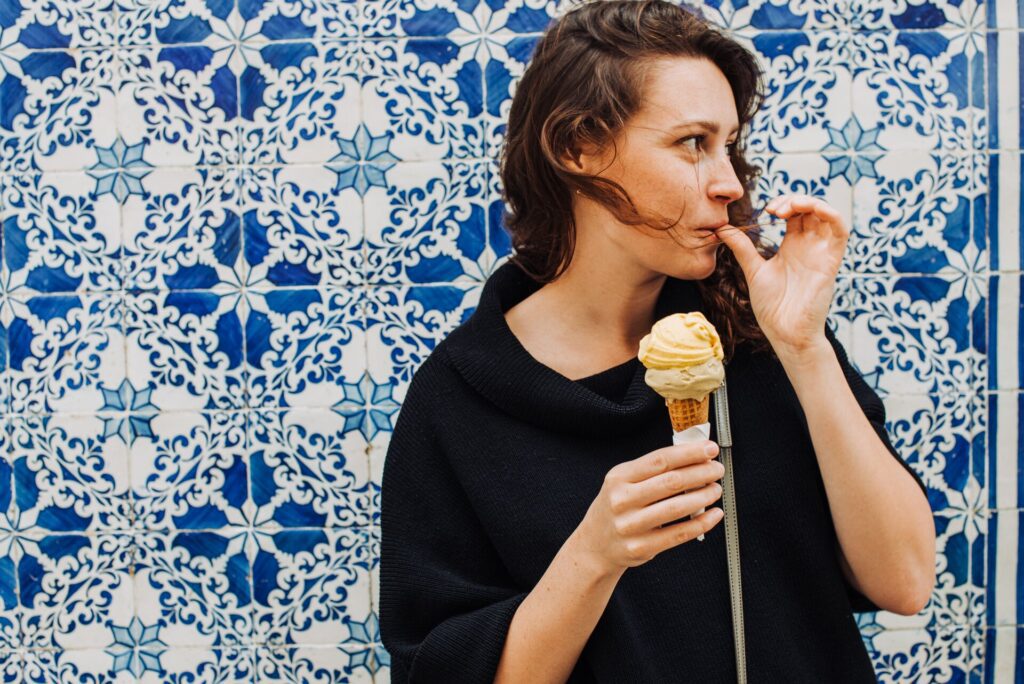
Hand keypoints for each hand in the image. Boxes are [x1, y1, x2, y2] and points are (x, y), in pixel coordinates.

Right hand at [574, 442, 724, 574]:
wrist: (596, 544)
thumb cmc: (616, 508)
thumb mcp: (623, 481)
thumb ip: (652, 470)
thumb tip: (693, 457)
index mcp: (619, 477)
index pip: (659, 459)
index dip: (689, 453)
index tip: (709, 449)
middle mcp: (622, 500)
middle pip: (671, 482)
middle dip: (702, 472)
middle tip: (716, 469)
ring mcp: (631, 525)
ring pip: (677, 507)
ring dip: (704, 496)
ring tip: (715, 489)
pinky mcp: (642, 547)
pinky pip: (679, 534)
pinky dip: (701, 522)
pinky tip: (712, 514)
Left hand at [715, 194, 848, 359]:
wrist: (784, 331)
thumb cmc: (772, 306)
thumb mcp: (754, 270)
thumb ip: (741, 248)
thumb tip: (721, 228)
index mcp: (792, 246)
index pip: (794, 213)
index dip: (784, 203)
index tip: (766, 210)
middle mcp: (809, 246)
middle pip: (810, 209)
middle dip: (793, 200)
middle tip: (774, 209)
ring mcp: (821, 252)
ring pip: (827, 215)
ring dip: (811, 202)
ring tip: (789, 208)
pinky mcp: (831, 261)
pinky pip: (841, 231)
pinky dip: (832, 214)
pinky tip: (814, 209)